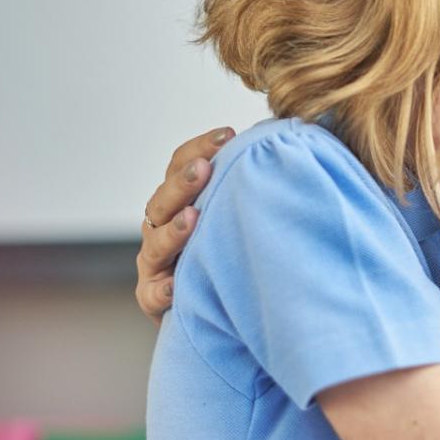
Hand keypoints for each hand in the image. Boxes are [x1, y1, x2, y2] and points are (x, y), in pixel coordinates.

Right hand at [135, 126, 233, 323]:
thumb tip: (286, 139)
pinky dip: (162, 290)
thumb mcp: (237, 210)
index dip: (200, 148)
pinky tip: (175, 286)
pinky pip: (152, 294)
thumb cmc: (231, 248)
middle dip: (184, 183)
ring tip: (192, 218)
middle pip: (164, 199)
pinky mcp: (152, 297)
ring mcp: (155, 262)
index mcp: (179, 199)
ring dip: (173, 231)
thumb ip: (250, 180)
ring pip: (156, 243)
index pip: (181, 164)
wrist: (218, 305)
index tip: (228, 134)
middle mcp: (161, 226)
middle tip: (204, 169)